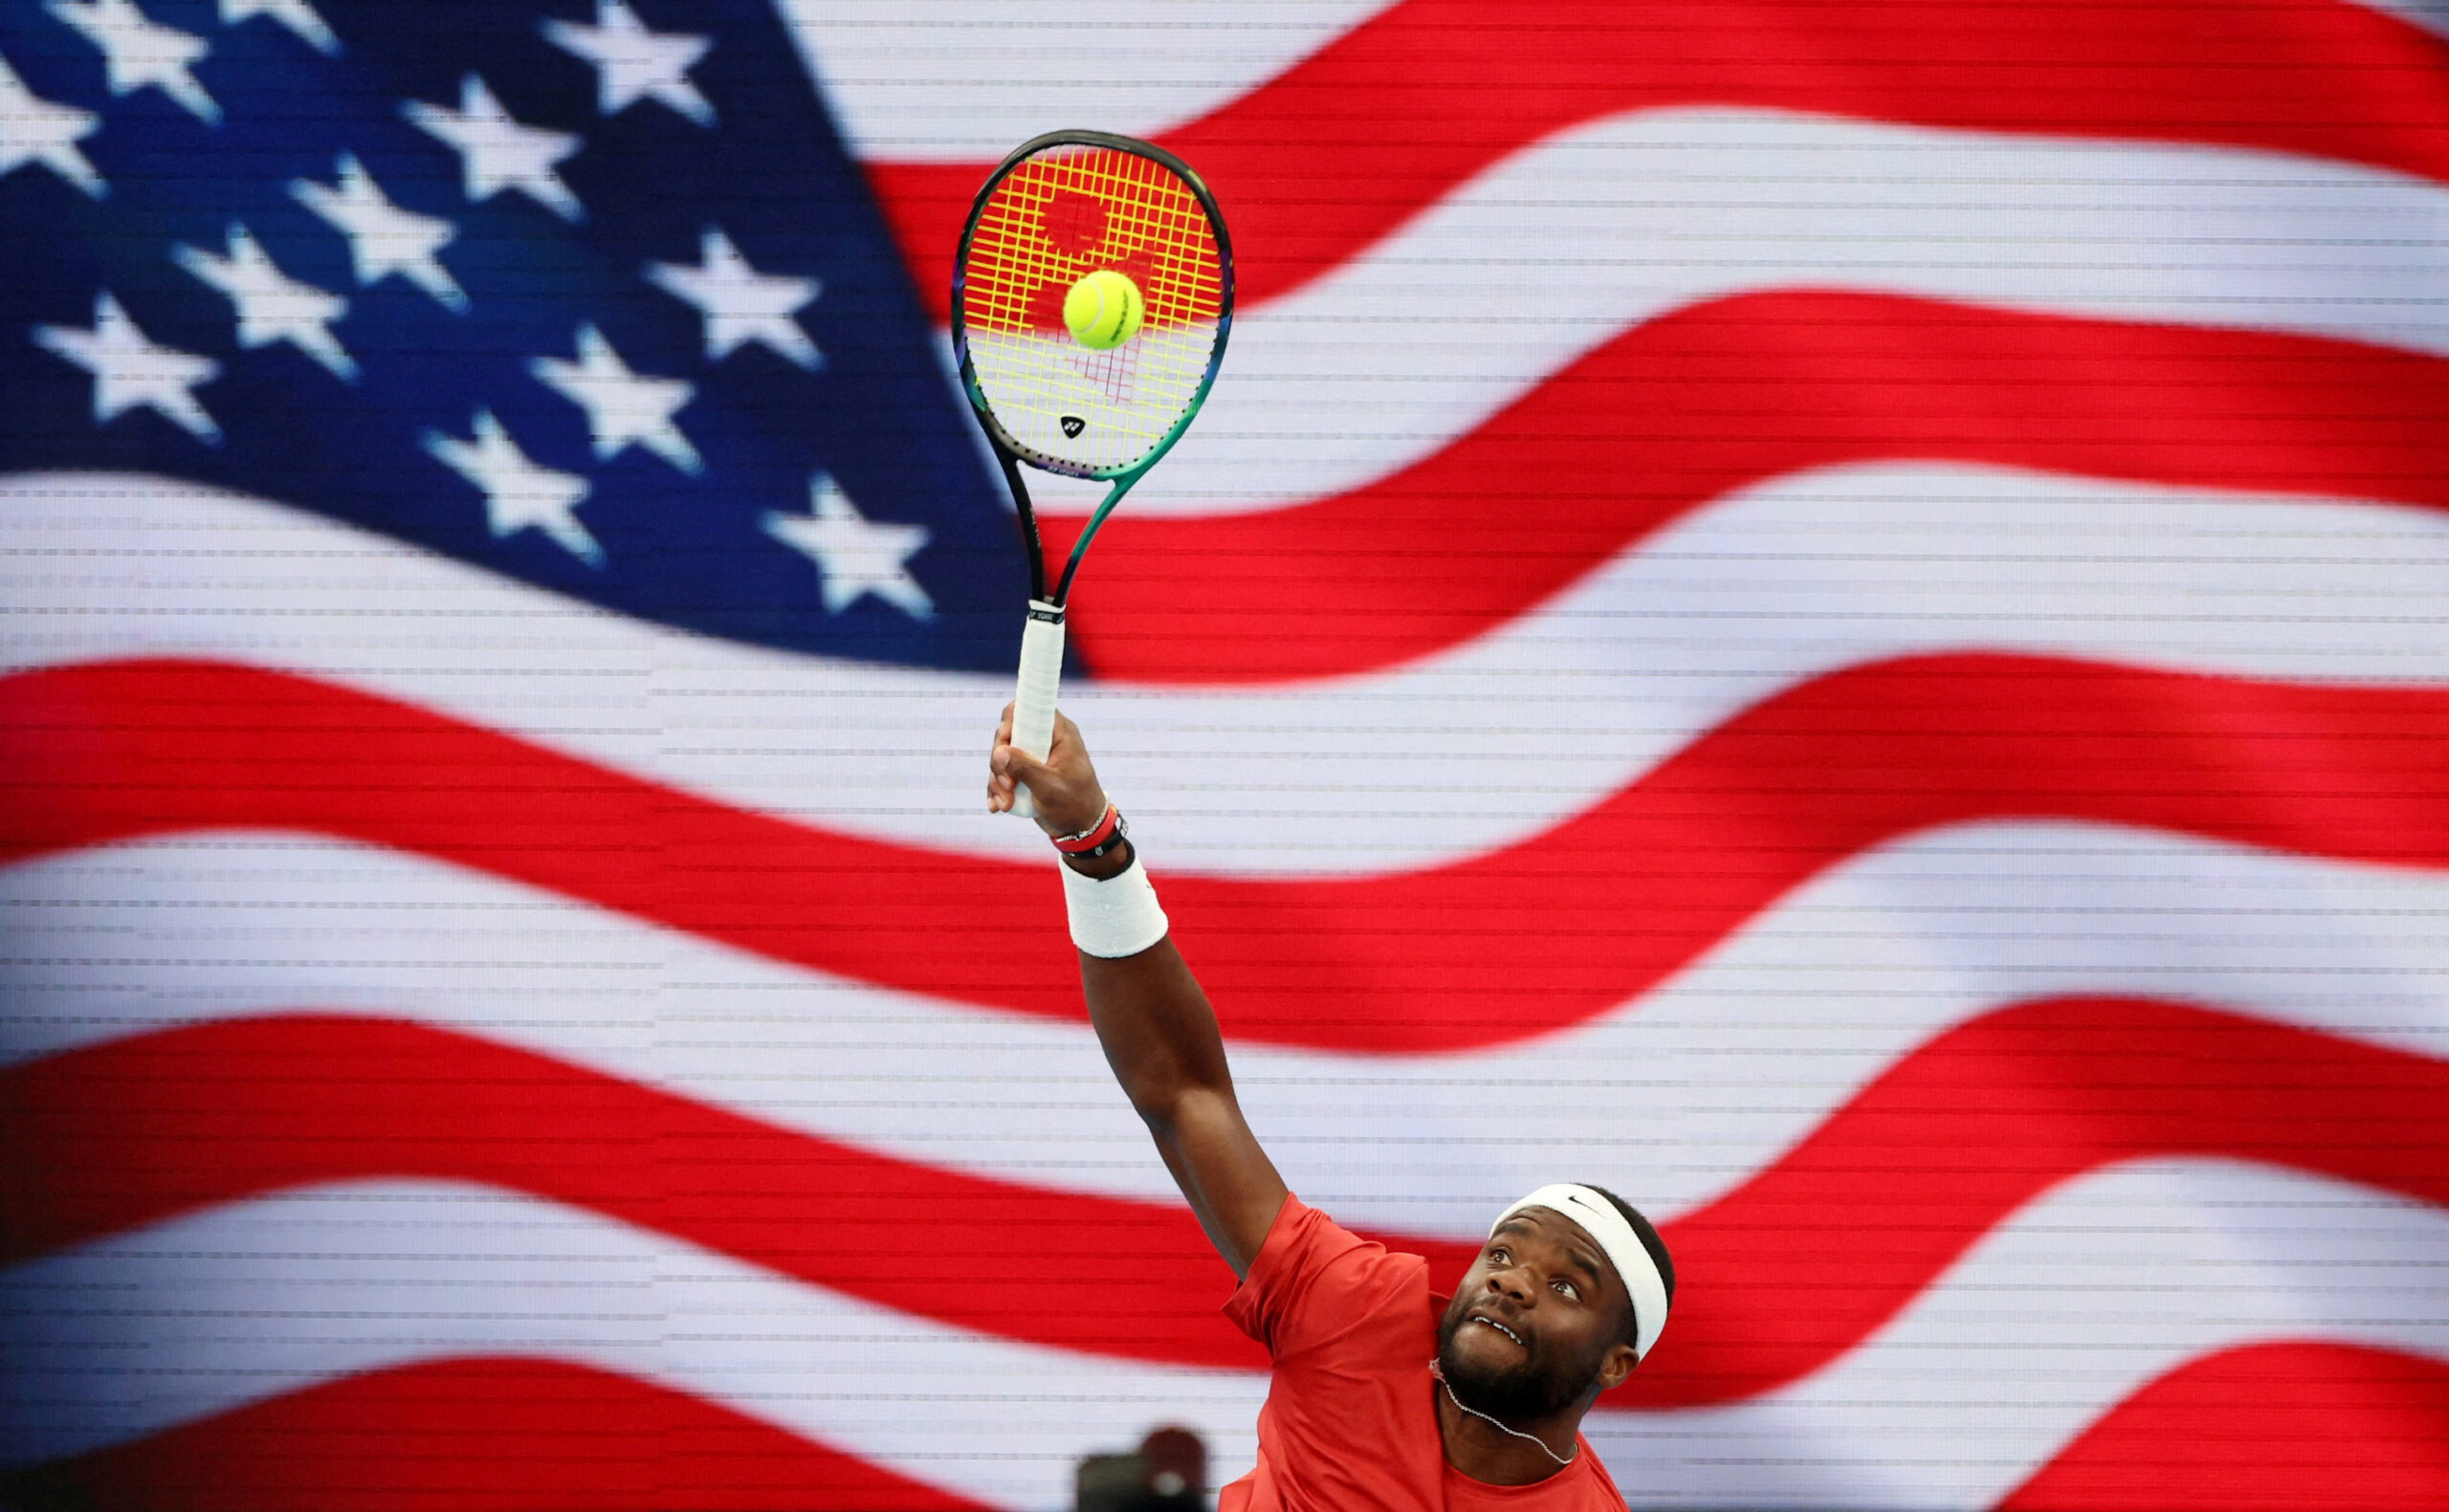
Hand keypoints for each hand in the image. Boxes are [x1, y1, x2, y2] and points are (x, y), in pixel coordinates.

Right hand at [989, 705, 1109, 835]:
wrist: (1082, 829)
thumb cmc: (1075, 804)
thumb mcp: (1050, 787)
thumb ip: (1025, 768)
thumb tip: (999, 752)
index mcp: (1059, 733)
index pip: (1029, 708)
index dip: (1011, 719)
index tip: (1004, 740)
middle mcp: (1044, 740)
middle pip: (1007, 734)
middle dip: (1000, 763)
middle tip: (1008, 785)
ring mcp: (1033, 756)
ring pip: (1001, 757)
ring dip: (998, 781)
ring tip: (1006, 804)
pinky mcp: (1024, 773)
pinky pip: (1002, 774)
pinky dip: (997, 790)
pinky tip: (997, 807)